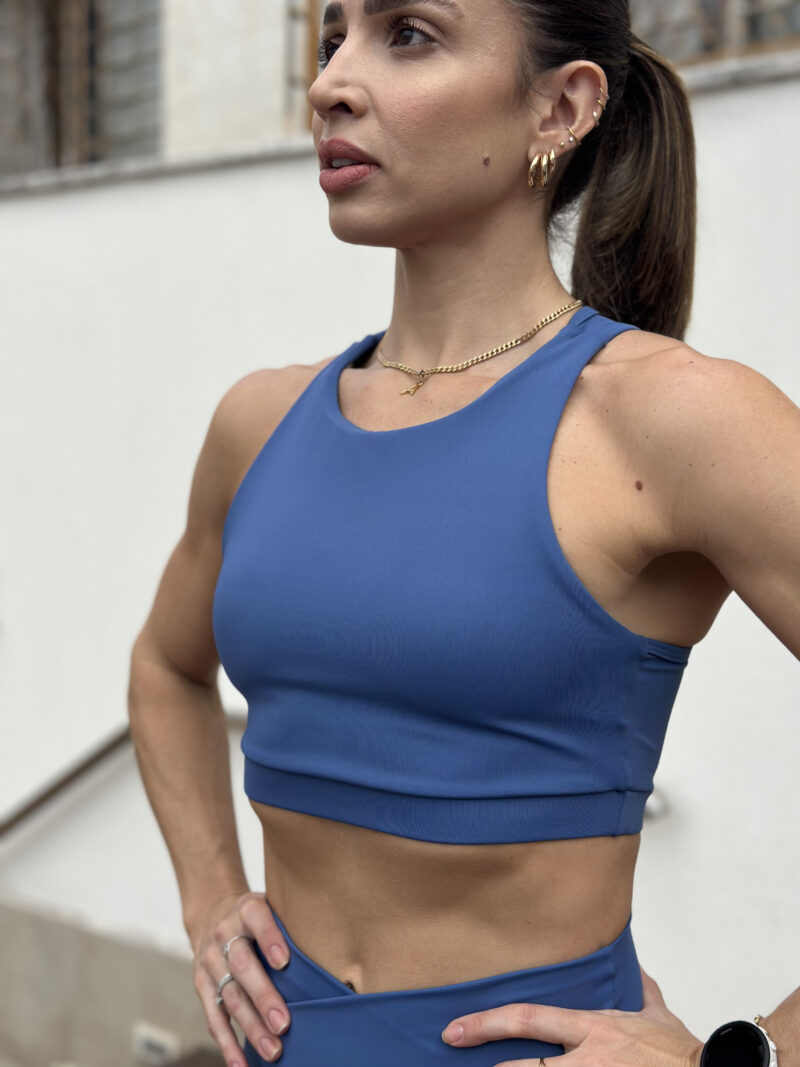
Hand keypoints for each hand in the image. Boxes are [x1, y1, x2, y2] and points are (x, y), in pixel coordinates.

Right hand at [192, 890, 292, 1065]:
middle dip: (263, 997)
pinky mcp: (202, 985)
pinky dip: (227, 1044)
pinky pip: (214, 1018)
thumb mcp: (273, 904)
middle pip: (242, 966)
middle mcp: (225, 934)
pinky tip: (242, 1065)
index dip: (270, 940)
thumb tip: (335, 949)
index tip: (285, 962)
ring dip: (250, 1026)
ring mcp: (210, 961)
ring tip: (272, 1050)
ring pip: (230, 997)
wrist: (213, 912)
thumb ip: (292, 922)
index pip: (257, 921)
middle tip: (284, 1024)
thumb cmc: (258, 916)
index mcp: (247, 910)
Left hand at [440, 966, 704, 1066]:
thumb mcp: (656, 1013)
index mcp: (595, 1029)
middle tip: (451, 1046)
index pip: (531, 1019)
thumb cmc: (682, 1052)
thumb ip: (638, 989)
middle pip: (527, 1065)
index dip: (490, 1022)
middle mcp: (589, 1060)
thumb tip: (631, 965)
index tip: (457, 1028)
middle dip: (486, 1052)